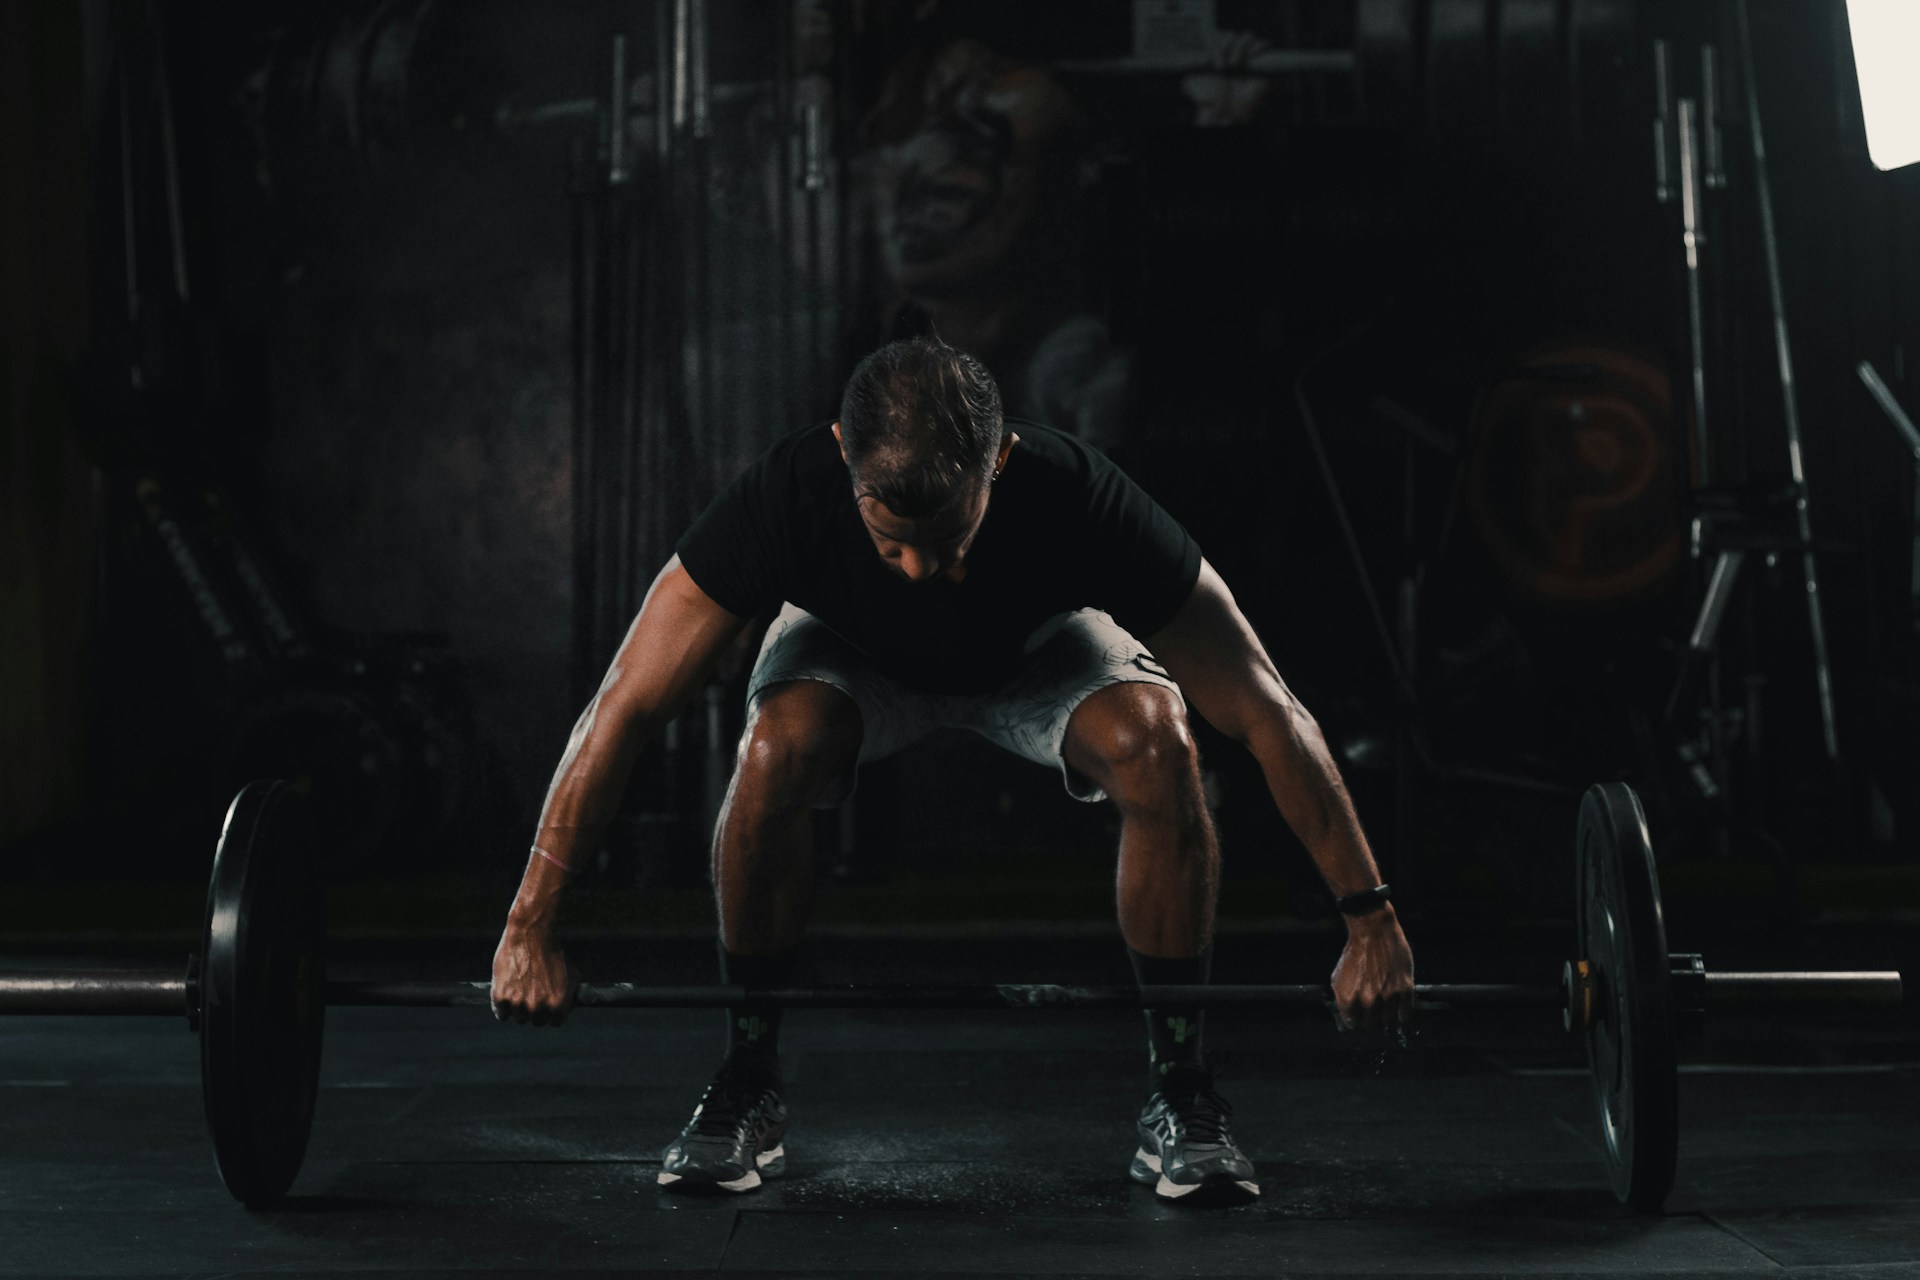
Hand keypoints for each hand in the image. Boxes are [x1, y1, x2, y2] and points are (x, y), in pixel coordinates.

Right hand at [490, 924, 577, 1025]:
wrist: (530, 935)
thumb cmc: (552, 954)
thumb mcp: (571, 975)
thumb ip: (571, 996)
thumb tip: (572, 1009)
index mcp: (557, 1004)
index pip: (554, 1022)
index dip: (551, 1013)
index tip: (547, 1005)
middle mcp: (538, 1007)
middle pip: (536, 1022)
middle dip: (536, 1011)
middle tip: (532, 994)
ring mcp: (518, 1003)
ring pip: (519, 1018)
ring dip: (519, 1009)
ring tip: (521, 989)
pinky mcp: (501, 997)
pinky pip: (501, 1014)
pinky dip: (502, 1006)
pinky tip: (507, 992)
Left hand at [1328, 908, 1414, 1030]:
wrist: (1373, 931)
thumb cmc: (1354, 954)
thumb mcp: (1338, 978)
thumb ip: (1342, 1000)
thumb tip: (1350, 1019)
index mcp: (1348, 1000)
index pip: (1354, 1024)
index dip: (1357, 1017)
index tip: (1361, 1011)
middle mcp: (1368, 1001)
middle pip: (1372, 1024)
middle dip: (1372, 1015)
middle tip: (1375, 1004)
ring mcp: (1387, 997)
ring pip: (1388, 1021)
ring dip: (1387, 1013)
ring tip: (1385, 999)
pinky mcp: (1404, 990)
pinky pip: (1405, 1015)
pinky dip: (1402, 1011)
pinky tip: (1398, 1001)